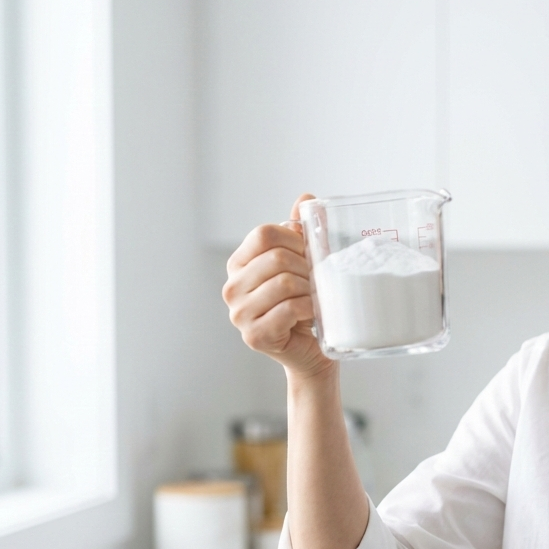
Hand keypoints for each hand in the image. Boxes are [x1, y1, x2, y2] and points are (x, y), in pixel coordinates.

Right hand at [223, 194, 334, 380]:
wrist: (310, 351)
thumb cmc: (304, 304)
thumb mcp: (304, 263)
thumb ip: (303, 232)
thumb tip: (306, 198)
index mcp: (239, 264)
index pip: (264, 234)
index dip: (295, 241)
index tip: (308, 256)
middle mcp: (231, 287)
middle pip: (276, 258)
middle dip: (306, 267)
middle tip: (316, 281)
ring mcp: (238, 314)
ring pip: (284, 282)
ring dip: (309, 289)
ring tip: (314, 297)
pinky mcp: (254, 336)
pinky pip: (289, 309)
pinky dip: (309, 308)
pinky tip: (312, 313)